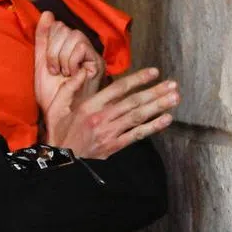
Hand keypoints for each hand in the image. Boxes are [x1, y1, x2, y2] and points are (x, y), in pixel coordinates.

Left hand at [34, 11, 103, 114]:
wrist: (59, 111)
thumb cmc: (51, 91)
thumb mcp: (41, 62)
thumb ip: (42, 38)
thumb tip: (47, 12)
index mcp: (64, 44)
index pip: (56, 24)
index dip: (48, 43)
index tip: (48, 65)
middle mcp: (79, 46)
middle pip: (63, 28)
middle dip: (53, 52)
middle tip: (56, 71)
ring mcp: (90, 53)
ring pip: (73, 36)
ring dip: (63, 58)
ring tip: (64, 74)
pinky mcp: (98, 61)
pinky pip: (81, 47)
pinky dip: (71, 62)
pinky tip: (73, 75)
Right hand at [45, 67, 178, 158]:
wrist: (61, 161)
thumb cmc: (59, 133)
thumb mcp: (56, 108)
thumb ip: (69, 88)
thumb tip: (82, 71)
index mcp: (89, 106)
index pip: (118, 88)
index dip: (138, 79)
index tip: (154, 72)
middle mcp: (101, 118)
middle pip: (133, 102)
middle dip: (155, 91)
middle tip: (173, 84)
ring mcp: (109, 133)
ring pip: (138, 116)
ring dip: (158, 106)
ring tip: (175, 98)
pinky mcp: (114, 146)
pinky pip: (137, 135)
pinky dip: (153, 127)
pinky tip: (166, 119)